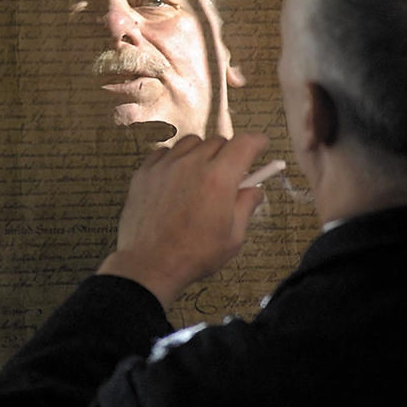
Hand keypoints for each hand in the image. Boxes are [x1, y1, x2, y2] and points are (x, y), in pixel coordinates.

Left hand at [97, 133, 268, 306]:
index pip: (245, 143)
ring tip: (201, 177)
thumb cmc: (193, 255)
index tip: (261, 145)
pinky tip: (177, 180)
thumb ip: (246, 206)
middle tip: (229, 176)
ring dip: (202, 154)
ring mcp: (166, 165)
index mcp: (218, 179)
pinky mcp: (145, 172)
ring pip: (191, 143)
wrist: (149, 265)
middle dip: (229, 154)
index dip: (257, 142)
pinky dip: (176, 160)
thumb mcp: (233, 237)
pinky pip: (166, 152)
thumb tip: (254, 190)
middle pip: (219, 142)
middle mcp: (192, 165)